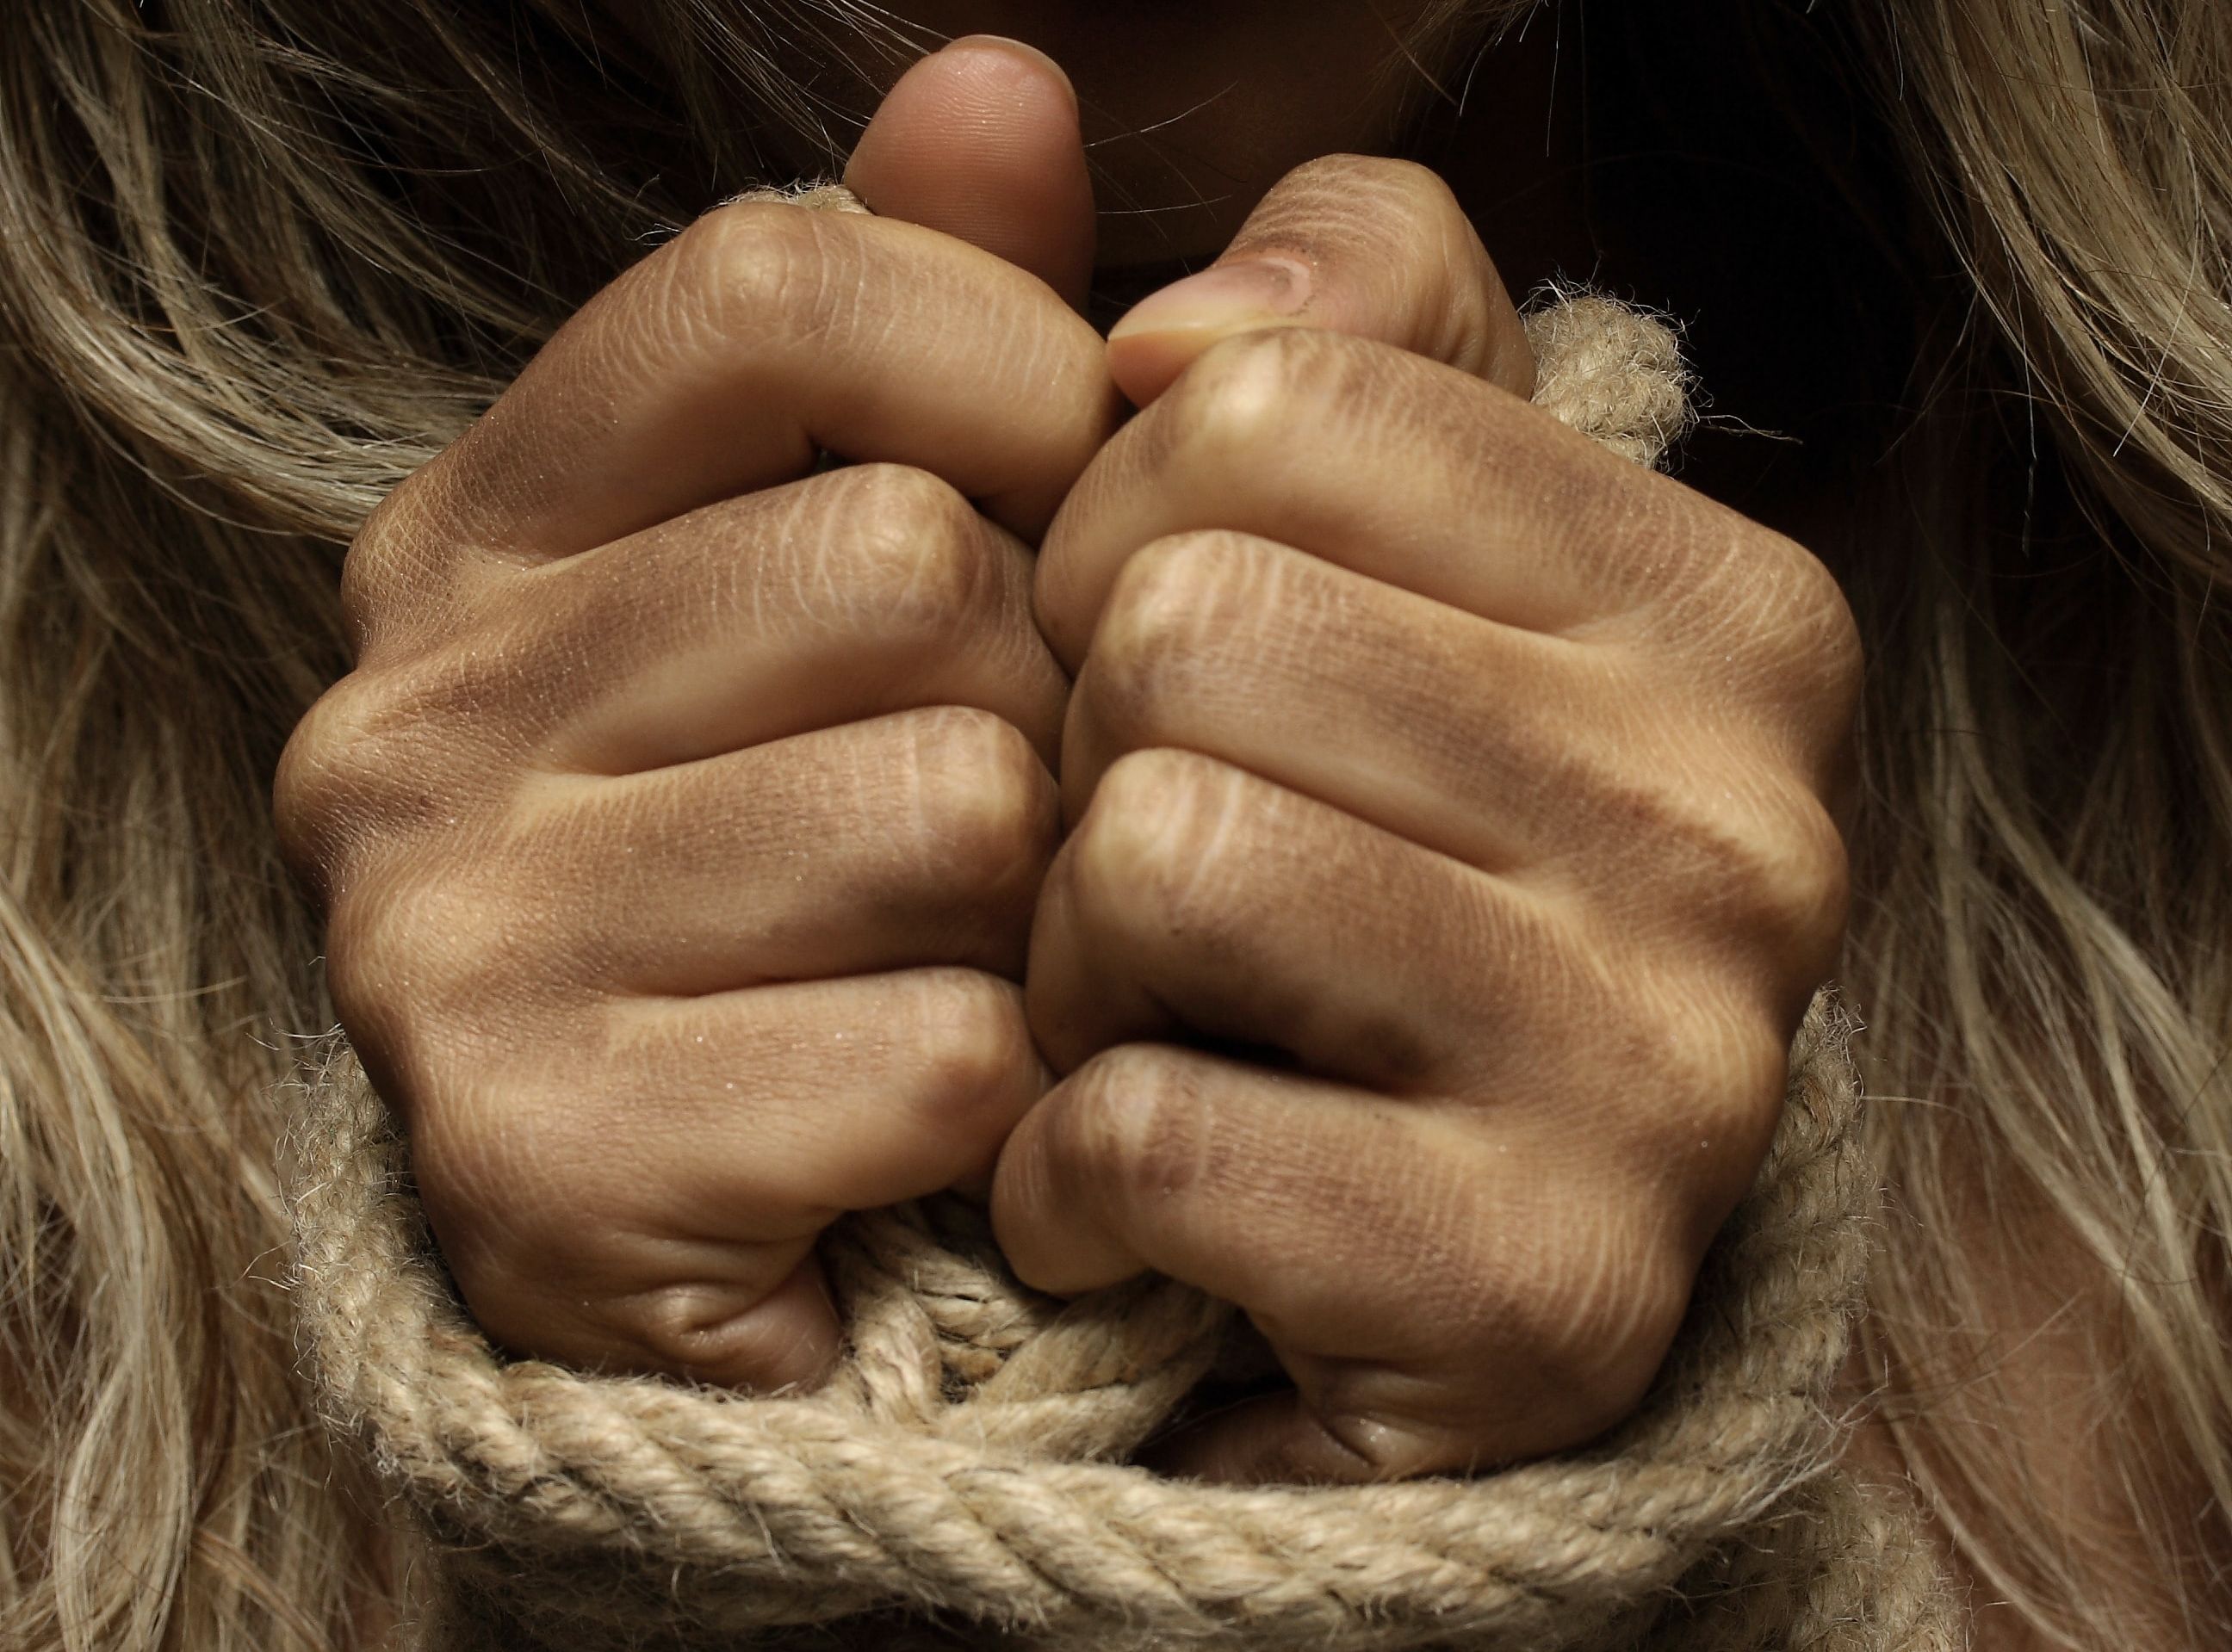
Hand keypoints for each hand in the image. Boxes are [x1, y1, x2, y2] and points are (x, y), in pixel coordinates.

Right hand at [274, 39, 1120, 1391]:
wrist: (783, 1239)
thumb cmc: (875, 871)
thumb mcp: (918, 553)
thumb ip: (962, 317)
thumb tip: (996, 82)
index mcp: (488, 526)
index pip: (778, 281)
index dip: (1008, 369)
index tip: (1075, 496)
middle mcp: (409, 712)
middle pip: (901, 566)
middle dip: (1036, 705)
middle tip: (997, 822)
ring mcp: (439, 944)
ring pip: (948, 812)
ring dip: (1035, 911)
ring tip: (958, 965)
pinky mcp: (536, 1163)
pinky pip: (942, 1059)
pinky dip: (1005, 1099)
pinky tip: (929, 1122)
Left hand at [991, 156, 1859, 1482]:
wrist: (1414, 1315)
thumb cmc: (1355, 892)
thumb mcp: (1387, 573)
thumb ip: (1333, 331)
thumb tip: (1172, 324)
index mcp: (1723, 613)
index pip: (1267, 409)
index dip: (1116, 536)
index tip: (1153, 674)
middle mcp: (1746, 827)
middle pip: (1190, 629)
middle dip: (1078, 766)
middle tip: (1136, 891)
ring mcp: (1672, 1076)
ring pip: (1157, 854)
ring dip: (1065, 969)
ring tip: (1138, 1031)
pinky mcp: (1543, 1294)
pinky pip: (1143, 1132)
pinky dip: (1066, 1176)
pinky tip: (1133, 1208)